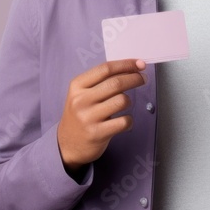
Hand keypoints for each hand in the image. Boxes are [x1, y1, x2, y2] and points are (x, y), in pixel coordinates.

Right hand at [56, 59, 146, 177]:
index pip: (105, 69)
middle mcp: (81, 100)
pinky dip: (129, 120)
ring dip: (129, 101)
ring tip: (125, 104)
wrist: (67, 145)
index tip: (139, 64)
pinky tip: (124, 121)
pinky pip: (124, 121)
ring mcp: (88, 117)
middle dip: (134, 78)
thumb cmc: (79, 115)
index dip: (126, 64)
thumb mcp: (81, 94)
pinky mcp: (97, 133)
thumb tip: (130, 68)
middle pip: (116, 83)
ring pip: (122, 101)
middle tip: (142, 78)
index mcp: (77, 86)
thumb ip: (100, 82)